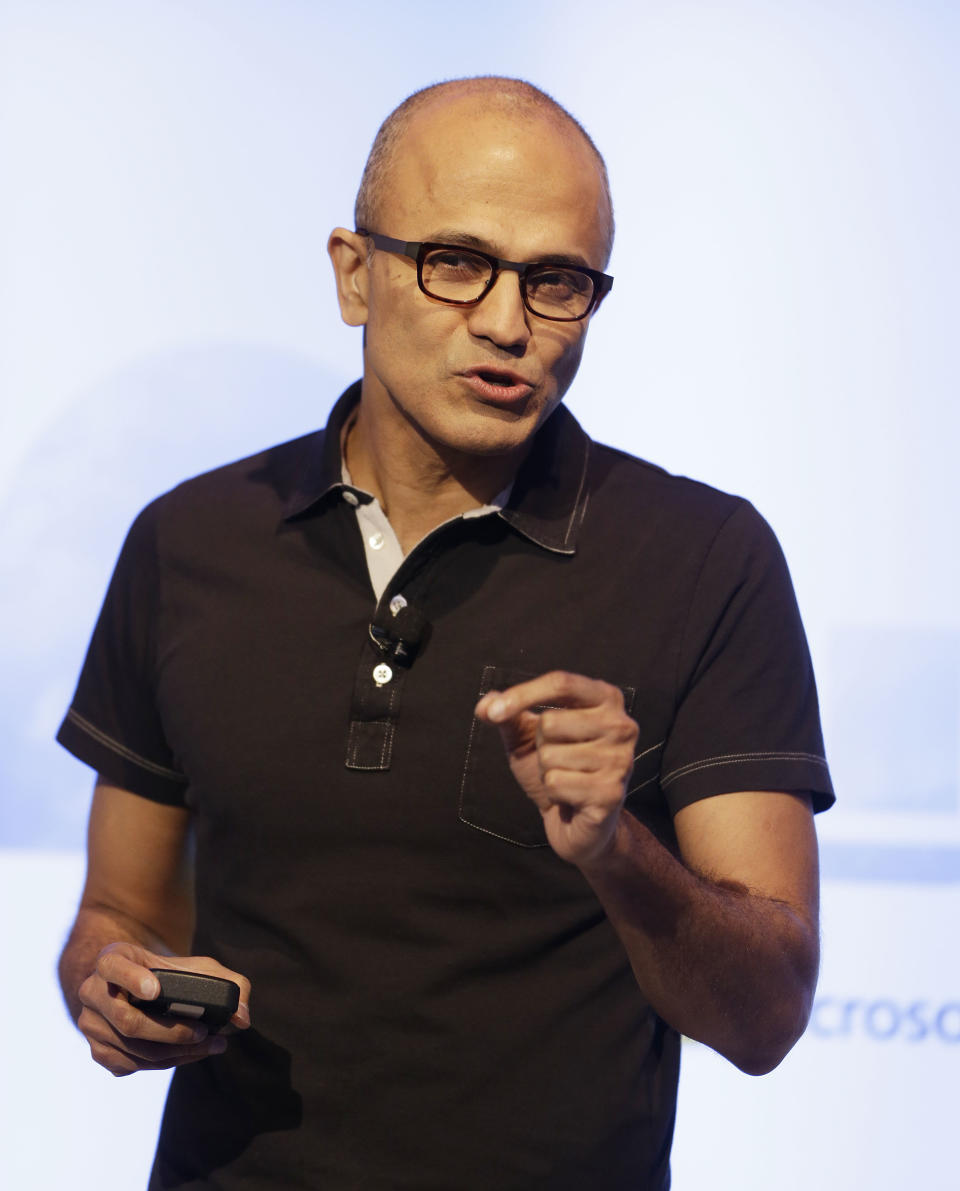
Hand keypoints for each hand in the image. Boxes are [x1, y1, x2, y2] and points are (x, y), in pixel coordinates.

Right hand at [77, 941, 250, 1076]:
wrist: (142, 987)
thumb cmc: (171, 974)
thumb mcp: (198, 967)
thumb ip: (227, 983)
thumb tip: (242, 1018)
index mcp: (111, 960)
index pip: (113, 966)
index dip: (132, 979)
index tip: (156, 990)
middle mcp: (92, 992)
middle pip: (127, 1020)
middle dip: (171, 1032)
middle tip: (205, 1032)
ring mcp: (90, 1025)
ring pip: (132, 1049)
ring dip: (174, 1053)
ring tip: (211, 1045)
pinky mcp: (98, 1051)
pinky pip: (132, 1065)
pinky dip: (165, 1063)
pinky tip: (190, 1054)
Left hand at [475, 671, 637, 867]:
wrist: (578, 822)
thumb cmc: (560, 770)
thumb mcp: (529, 736)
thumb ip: (508, 715)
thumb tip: (485, 705)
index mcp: (605, 699)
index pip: (561, 683)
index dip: (523, 695)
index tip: (494, 712)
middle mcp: (621, 725)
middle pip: (551, 721)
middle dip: (541, 745)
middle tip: (560, 759)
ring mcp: (620, 759)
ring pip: (551, 755)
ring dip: (547, 771)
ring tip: (568, 778)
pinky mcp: (611, 792)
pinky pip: (556, 783)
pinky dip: (553, 793)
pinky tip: (571, 797)